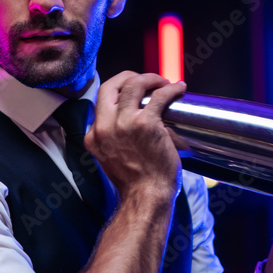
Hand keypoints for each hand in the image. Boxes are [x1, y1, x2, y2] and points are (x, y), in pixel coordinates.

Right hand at [85, 71, 185, 201]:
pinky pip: (159, 96)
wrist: (145, 196)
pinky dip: (170, 89)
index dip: (117, 93)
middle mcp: (103, 127)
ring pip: (133, 84)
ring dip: (150, 78)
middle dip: (128, 76)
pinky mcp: (145, 123)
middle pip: (110, 86)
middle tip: (145, 80)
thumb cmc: (135, 182)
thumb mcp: (110, 158)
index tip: (131, 92)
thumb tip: (131, 123)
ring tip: (163, 82)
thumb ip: (112, 139)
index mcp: (93, 136)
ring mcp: (123, 124)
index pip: (100, 102)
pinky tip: (178, 88)